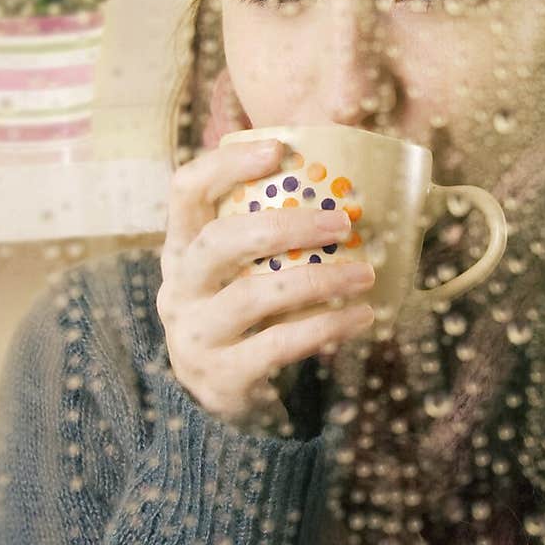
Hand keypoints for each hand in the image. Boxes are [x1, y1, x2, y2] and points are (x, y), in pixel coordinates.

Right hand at [157, 137, 375, 430]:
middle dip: (285, 226)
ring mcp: (195, 335)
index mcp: (181, 248)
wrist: (219, 394)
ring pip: (252, 295)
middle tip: (343, 222)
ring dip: (317, 279)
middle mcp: (178, 288)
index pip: (184, 190)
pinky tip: (361, 316)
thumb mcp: (241, 268)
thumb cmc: (244, 311)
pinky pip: (278, 345)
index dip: (225, 164)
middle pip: (219, 242)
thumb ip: (271, 228)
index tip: (278, 149)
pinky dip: (325, 327)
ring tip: (365, 273)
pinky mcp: (221, 377)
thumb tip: (344, 173)